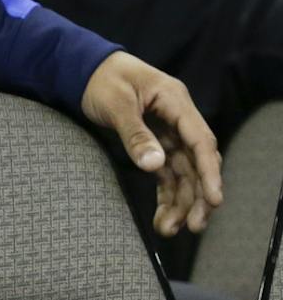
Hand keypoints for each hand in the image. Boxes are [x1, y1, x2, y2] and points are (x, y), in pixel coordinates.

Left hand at [80, 52, 224, 237]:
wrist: (85, 69)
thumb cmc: (102, 80)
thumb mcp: (116, 105)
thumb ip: (135, 135)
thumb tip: (154, 165)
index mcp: (175, 102)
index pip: (200, 141)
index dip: (209, 172)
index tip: (214, 199)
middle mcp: (177, 119)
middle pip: (196, 162)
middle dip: (197, 195)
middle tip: (194, 226)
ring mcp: (168, 133)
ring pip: (182, 172)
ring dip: (180, 201)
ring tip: (170, 230)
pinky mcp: (154, 143)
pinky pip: (166, 173)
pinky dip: (166, 195)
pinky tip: (163, 218)